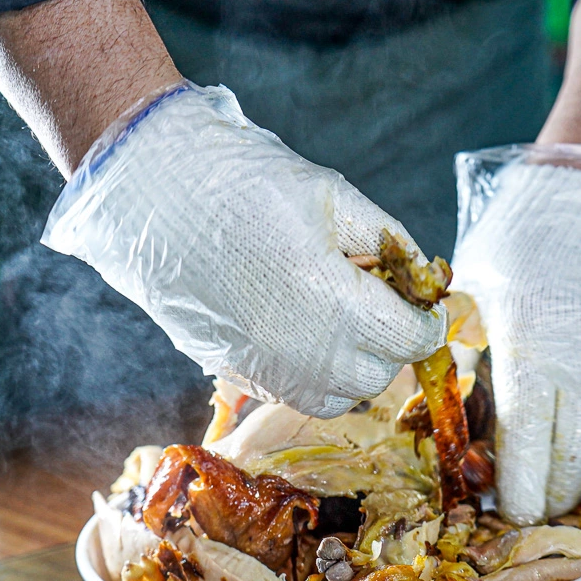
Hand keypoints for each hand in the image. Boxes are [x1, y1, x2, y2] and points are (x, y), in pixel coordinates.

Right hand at [43, 84, 445, 417]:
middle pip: (380, 374)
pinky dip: (316, 375)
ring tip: (344, 320)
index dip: (428, 320)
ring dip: (356, 366)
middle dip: (393, 342)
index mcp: (337, 304)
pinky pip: (297, 395)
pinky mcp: (237, 374)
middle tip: (383, 301)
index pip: (411, 339)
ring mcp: (269, 370)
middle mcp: (307, 353)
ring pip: (341, 397)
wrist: (152, 196)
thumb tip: (423, 272)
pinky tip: (304, 331)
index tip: (425, 303)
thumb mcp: (332, 196)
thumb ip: (387, 239)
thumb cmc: (243, 183)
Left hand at [452, 144, 580, 523]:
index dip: (520, 492)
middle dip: (545, 499)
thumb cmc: (516, 245)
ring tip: (545, 489)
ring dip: (574, 482)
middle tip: (518, 506)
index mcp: (532, 357)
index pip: (531, 450)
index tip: (505, 511)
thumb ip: (462, 364)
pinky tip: (575, 452)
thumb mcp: (469, 300)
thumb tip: (453, 418)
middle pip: (573, 466)